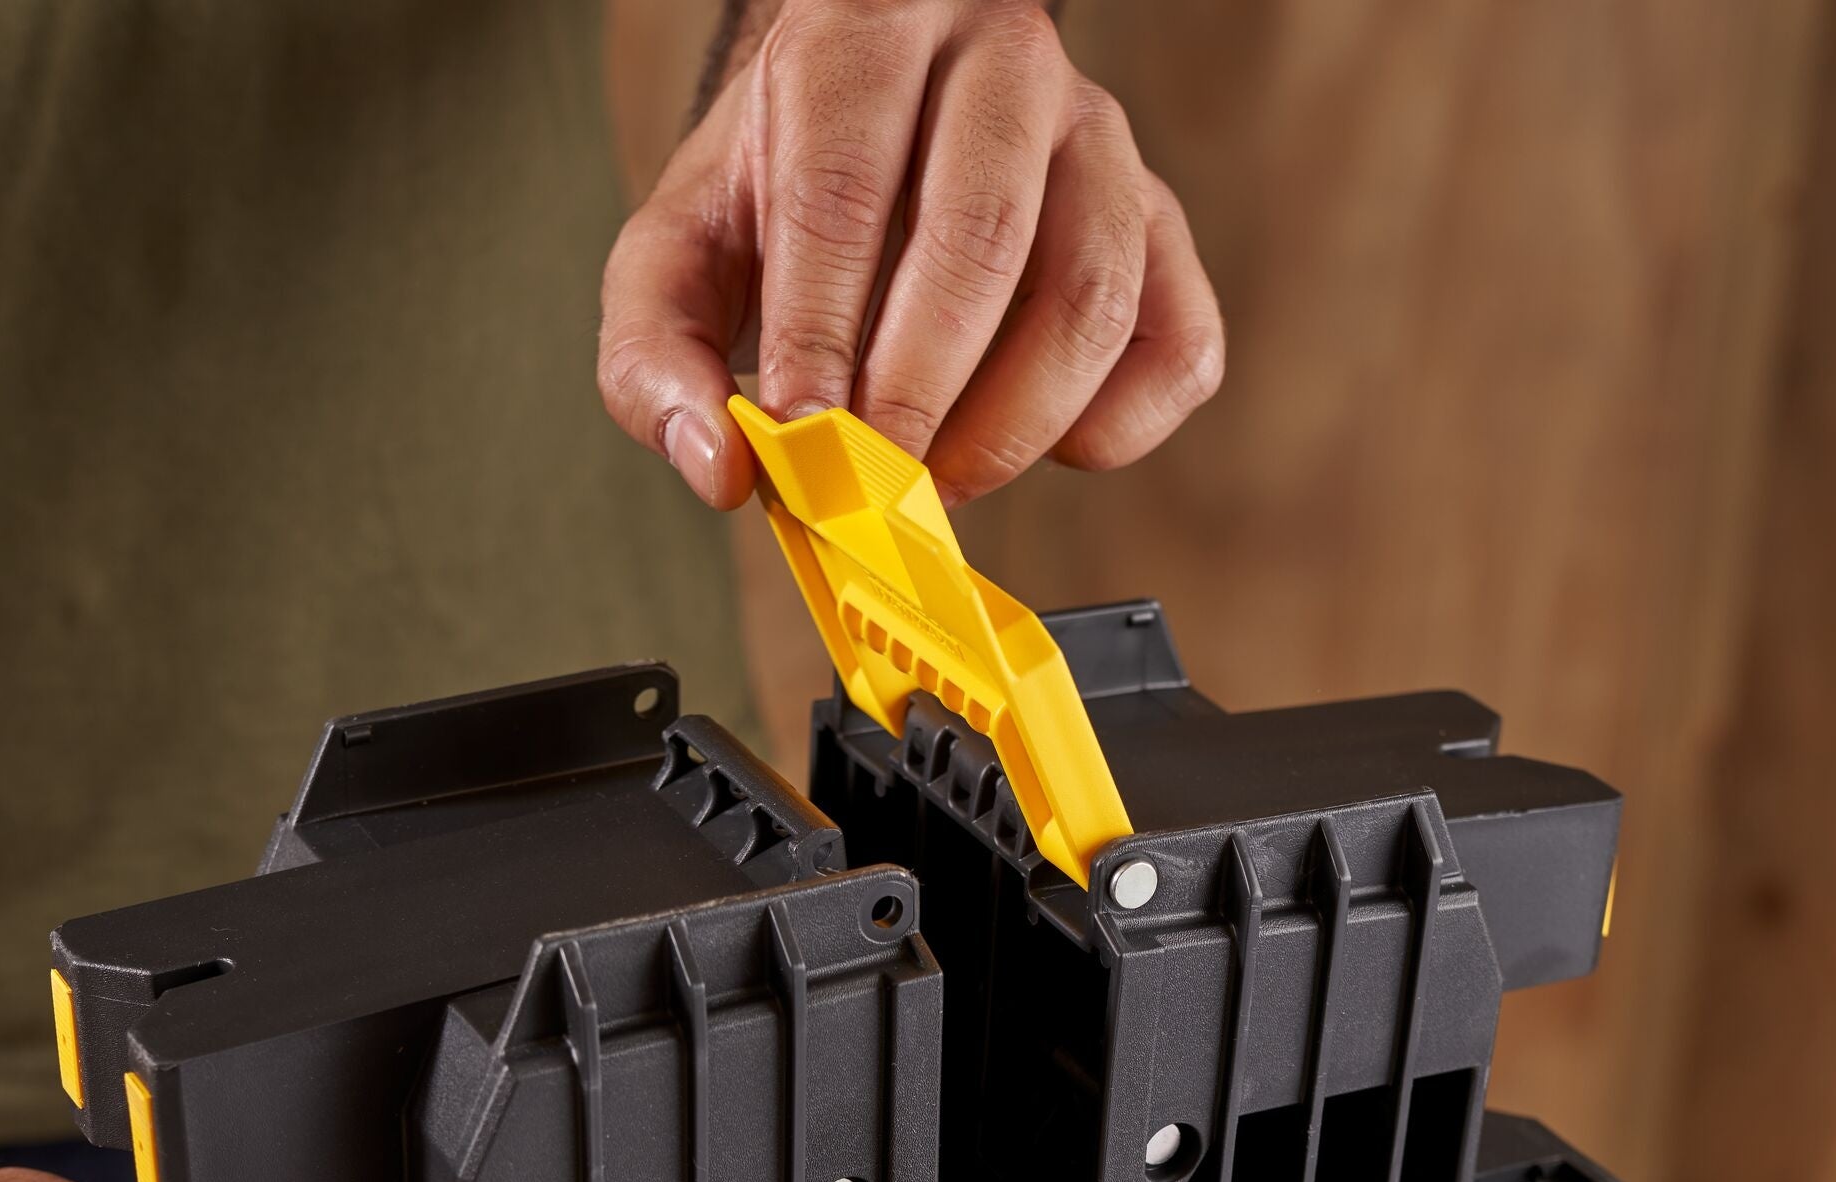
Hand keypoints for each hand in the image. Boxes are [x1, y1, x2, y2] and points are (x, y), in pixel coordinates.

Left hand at [600, 0, 1221, 510]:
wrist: (867, 122)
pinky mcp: (1159, 228)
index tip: (801, 441)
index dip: (822, 336)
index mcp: (863, 36)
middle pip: (982, 239)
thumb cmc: (773, 198)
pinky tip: (1045, 447)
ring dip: (1014, 426)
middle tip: (871, 483)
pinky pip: (1179, 343)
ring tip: (941, 476)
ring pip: (1094, 297)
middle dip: (916, 394)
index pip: (846, 191)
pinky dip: (1117, 428)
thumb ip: (655, 360)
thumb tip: (719, 470)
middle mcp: (1001, 66)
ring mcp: (1099, 144)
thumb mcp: (677, 258)